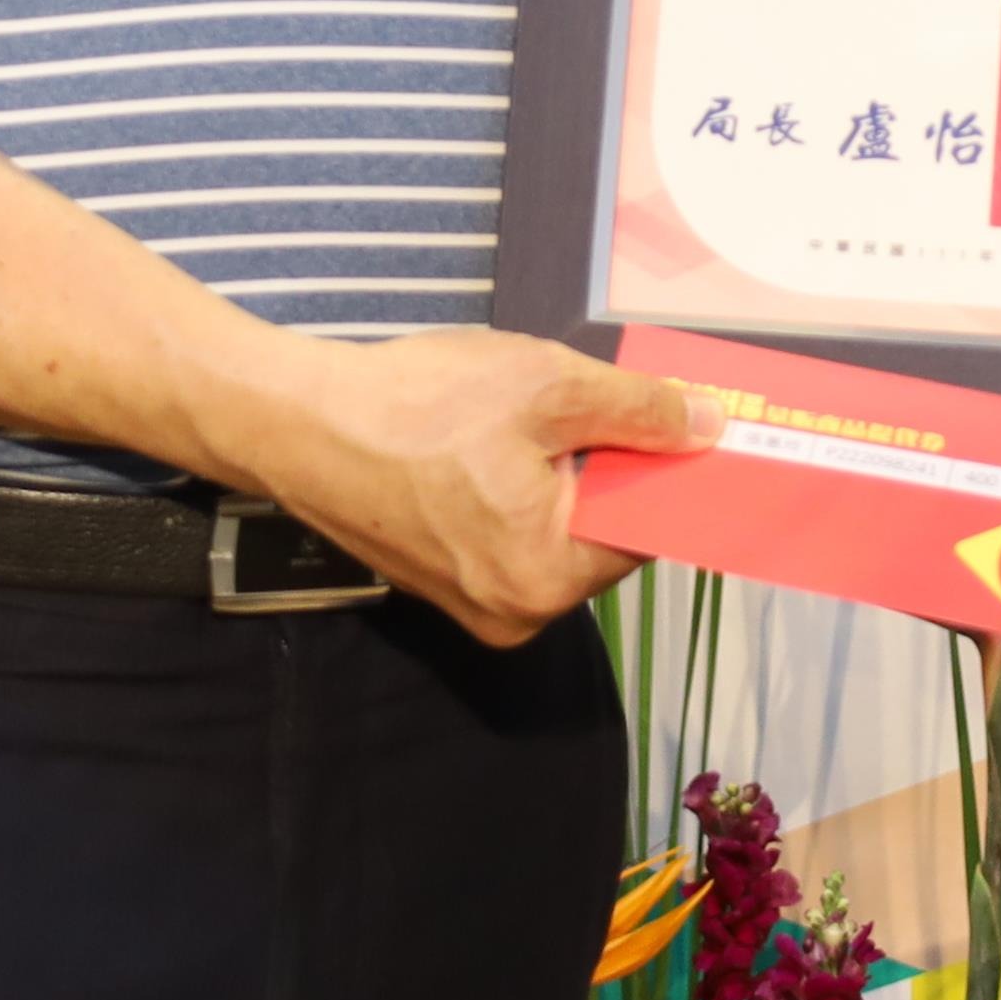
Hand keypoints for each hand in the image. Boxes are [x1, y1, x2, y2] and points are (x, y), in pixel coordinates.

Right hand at [240, 326, 711, 640]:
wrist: (296, 422)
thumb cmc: (416, 405)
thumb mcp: (548, 387)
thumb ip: (637, 412)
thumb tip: (704, 427)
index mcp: (547, 581)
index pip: (643, 531)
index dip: (662, 473)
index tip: (678, 429)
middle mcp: (512, 612)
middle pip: (596, 534)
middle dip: (600, 469)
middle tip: (580, 405)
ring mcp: (469, 602)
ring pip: (549, 531)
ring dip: (553, 476)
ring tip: (518, 418)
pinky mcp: (436, 578)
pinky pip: (503, 534)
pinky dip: (510, 489)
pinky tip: (483, 441)